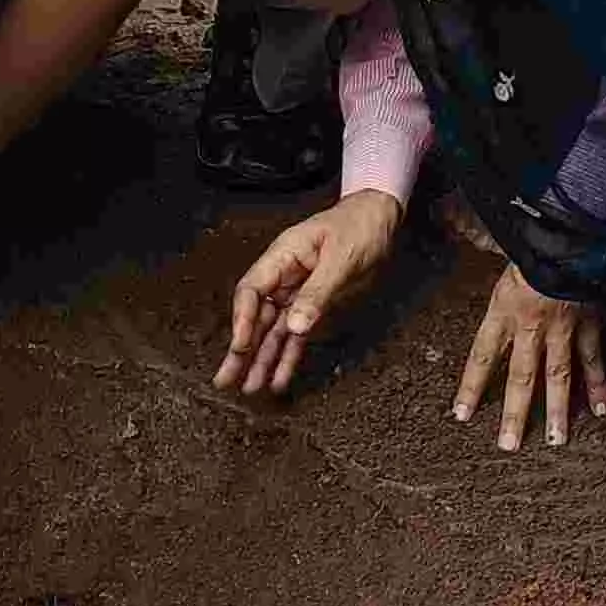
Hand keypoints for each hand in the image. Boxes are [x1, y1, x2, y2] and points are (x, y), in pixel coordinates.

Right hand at [219, 190, 400, 397]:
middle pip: (256, 316)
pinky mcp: (314, 307)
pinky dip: (289, 357)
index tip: (240, 347)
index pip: (251, 290)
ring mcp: (297, 294)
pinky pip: (297, 336)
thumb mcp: (341, 258)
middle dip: (242, 349)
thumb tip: (294, 326)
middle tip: (226, 378)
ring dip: (262, 360)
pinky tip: (279, 378)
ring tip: (249, 388)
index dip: (242, 320)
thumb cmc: (358, 227)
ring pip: (273, 331)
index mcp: (282, 256)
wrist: (380, 217)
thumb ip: (317, 292)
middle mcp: (284, 277)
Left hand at [454, 261, 605, 451]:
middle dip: (515, 414)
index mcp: (503, 311)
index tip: (461, 415)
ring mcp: (562, 329)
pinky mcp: (588, 324)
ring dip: (558, 411)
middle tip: (509, 446)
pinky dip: (598, 385)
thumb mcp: (502, 264)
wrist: (568, 232)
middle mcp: (530, 327)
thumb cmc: (530, 243)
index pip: (482, 356)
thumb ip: (497, 290)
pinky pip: (592, 360)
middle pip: (520, 378)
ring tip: (558, 440)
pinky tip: (600, 409)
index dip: (471, 388)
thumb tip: (483, 297)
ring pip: (558, 377)